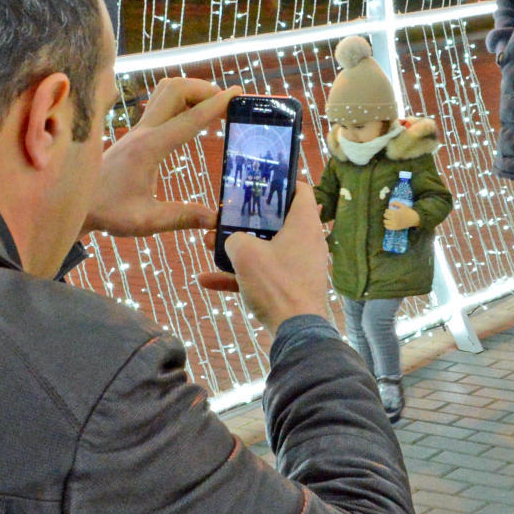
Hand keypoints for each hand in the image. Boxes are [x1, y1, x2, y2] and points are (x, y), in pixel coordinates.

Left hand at [82, 79, 237, 238]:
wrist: (78, 204)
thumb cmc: (109, 212)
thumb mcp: (146, 222)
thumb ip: (181, 218)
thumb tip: (215, 218)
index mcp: (150, 149)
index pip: (189, 120)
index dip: (216, 105)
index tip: (237, 92)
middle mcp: (144, 132)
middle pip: (176, 89)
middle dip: (205, 88)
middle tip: (227, 103)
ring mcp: (139, 130)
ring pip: (166, 90)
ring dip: (192, 90)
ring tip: (213, 105)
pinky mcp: (137, 134)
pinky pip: (161, 103)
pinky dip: (181, 100)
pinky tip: (193, 115)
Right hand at [197, 192, 333, 333]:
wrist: (296, 331)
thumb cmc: (277, 284)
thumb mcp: (245, 253)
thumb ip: (234, 239)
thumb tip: (233, 243)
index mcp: (304, 224)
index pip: (301, 190)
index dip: (282, 182)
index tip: (260, 182)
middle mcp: (306, 242)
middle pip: (277, 221)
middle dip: (247, 221)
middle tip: (225, 218)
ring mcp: (299, 266)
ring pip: (266, 249)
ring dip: (238, 249)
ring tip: (209, 247)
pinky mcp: (291, 287)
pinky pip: (263, 275)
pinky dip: (240, 276)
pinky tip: (207, 281)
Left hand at [382, 202, 420, 230]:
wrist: (414, 219)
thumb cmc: (408, 211)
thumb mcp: (402, 205)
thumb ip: (395, 203)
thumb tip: (389, 204)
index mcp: (395, 213)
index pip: (387, 211)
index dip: (387, 210)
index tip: (389, 210)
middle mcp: (394, 219)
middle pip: (385, 216)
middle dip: (386, 214)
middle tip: (388, 214)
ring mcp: (395, 224)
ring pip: (385, 222)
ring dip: (385, 220)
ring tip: (387, 219)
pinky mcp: (396, 228)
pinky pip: (388, 227)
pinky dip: (386, 225)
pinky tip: (387, 223)